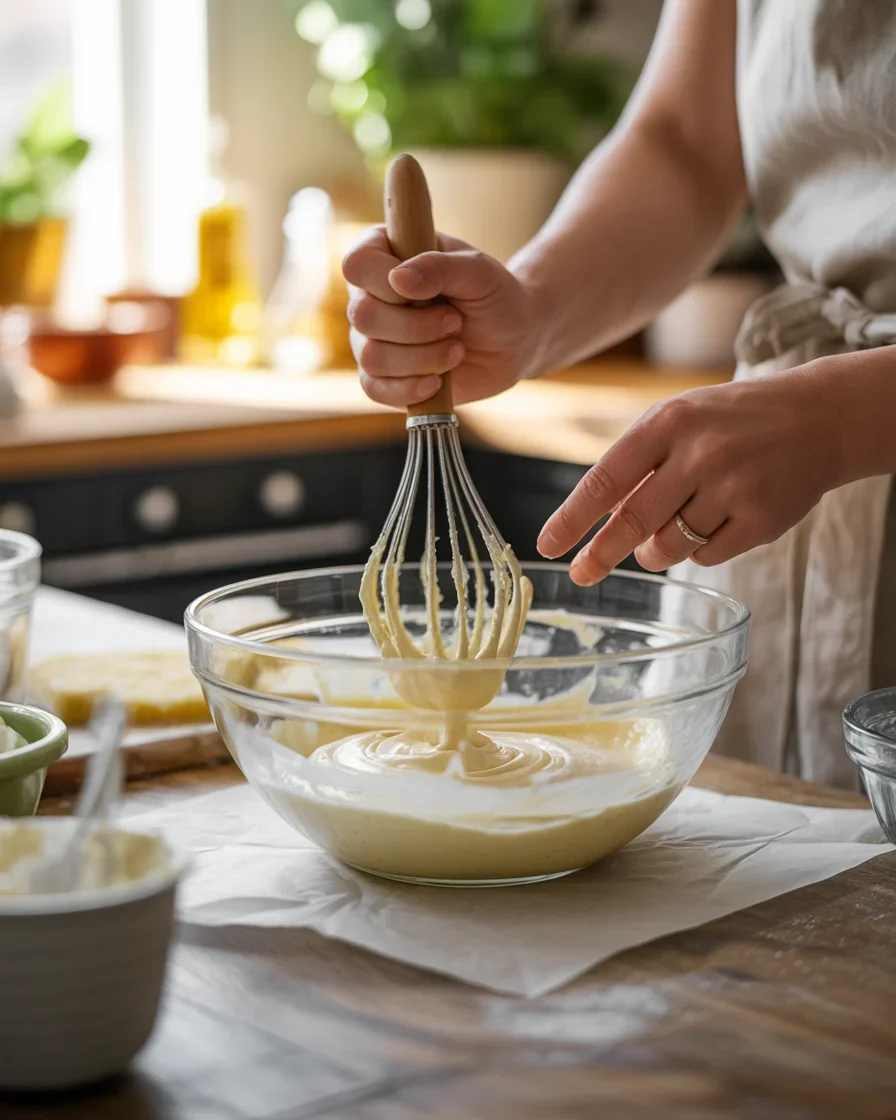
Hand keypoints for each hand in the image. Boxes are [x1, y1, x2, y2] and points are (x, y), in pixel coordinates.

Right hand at [342, 226, 539, 407]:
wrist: (514, 341)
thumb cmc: (494, 296)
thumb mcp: (479, 271)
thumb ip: (441, 266)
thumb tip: (399, 279)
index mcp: (385, 255)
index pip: (357, 264)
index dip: (385, 281)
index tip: (426, 290)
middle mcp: (369, 296)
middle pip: (363, 316)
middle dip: (418, 326)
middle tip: (456, 321)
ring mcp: (372, 339)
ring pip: (371, 357)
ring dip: (424, 358)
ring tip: (456, 349)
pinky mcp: (383, 377)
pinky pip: (375, 390)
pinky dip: (410, 389)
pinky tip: (437, 382)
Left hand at [537, 366, 842, 583]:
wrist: (819, 419)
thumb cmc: (730, 423)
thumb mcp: (678, 423)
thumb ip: (638, 467)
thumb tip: (600, 525)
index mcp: (668, 423)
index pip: (605, 480)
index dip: (572, 518)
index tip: (548, 545)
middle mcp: (699, 453)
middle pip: (633, 522)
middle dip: (601, 554)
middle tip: (582, 575)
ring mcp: (733, 486)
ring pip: (669, 546)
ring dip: (657, 550)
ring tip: (671, 529)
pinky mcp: (761, 518)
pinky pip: (707, 557)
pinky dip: (699, 550)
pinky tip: (715, 522)